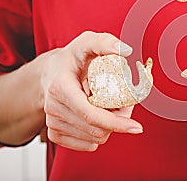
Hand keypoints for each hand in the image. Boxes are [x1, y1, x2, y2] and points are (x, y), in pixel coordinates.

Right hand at [41, 31, 142, 151]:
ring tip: (111, 107)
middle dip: (119, 122)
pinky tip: (99, 117)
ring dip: (110, 128)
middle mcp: (54, 108)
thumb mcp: (87, 42)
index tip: (136, 127)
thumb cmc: (72, 58)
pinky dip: (99, 134)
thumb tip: (126, 50)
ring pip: (93, 139)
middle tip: (126, 105)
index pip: (91, 115)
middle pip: (96, 129)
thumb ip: (106, 42)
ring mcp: (53, 122)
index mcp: (61, 87)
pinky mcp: (55, 133)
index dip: (116, 123)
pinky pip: (86, 144)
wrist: (50, 72)